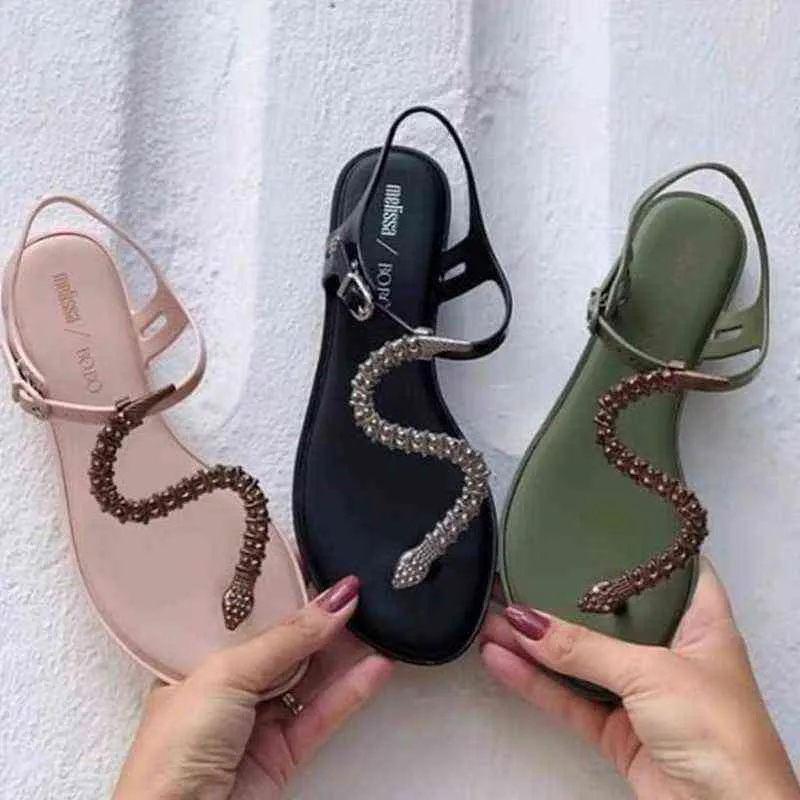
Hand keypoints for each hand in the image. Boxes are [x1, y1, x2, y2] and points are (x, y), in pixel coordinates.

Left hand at [113, 576, 392, 799]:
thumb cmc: (173, 750)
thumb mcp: (226, 674)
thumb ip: (286, 639)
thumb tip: (333, 603)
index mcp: (199, 660)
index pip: (249, 615)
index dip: (283, 588)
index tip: (316, 560)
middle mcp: (229, 687)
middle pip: (286, 643)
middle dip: (319, 616)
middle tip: (355, 586)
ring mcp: (258, 720)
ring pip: (310, 676)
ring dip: (343, 650)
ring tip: (376, 616)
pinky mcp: (284, 753)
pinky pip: (324, 713)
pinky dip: (352, 690)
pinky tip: (377, 666)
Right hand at [481, 558, 798, 799]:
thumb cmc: (715, 726)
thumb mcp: (650, 671)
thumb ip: (583, 648)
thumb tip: (522, 620)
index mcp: (701, 622)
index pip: (671, 570)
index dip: (637, 545)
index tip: (596, 522)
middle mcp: (670, 651)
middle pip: (609, 614)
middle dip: (565, 595)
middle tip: (518, 569)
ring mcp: (640, 692)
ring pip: (581, 657)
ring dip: (537, 641)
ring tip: (490, 613)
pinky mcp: (617, 730)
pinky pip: (569, 698)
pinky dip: (534, 681)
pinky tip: (499, 659)